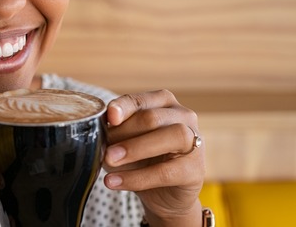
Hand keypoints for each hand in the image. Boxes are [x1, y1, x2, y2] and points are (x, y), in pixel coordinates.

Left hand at [104, 90, 204, 226]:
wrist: (162, 194)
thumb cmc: (141, 159)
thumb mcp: (122, 142)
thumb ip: (114, 133)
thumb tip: (99, 132)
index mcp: (162, 103)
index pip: (139, 100)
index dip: (123, 107)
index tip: (110, 117)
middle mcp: (183, 116)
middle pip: (153, 118)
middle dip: (124, 133)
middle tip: (104, 150)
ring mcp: (194, 141)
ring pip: (171, 136)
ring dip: (135, 149)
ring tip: (109, 161)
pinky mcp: (196, 170)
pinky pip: (167, 172)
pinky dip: (138, 178)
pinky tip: (116, 182)